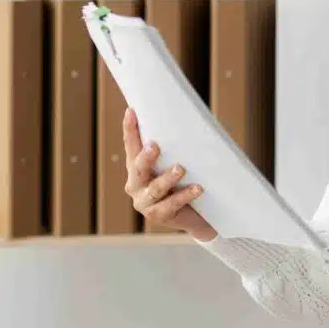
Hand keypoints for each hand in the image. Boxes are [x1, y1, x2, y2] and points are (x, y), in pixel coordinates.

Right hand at [123, 108, 217, 240]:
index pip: (131, 145)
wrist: (198, 215)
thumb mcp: (179, 160)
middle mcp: (135, 184)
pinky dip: (184, 195)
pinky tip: (197, 188)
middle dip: (145, 157)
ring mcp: (144, 202)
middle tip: (155, 146)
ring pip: (155, 189)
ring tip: (181, 169)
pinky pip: (170, 205)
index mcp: (137, 166)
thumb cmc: (187, 180)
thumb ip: (177, 146)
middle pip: (138, 168)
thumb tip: (190, 120)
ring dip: (167, 178)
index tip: (131, 111)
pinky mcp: (157, 216)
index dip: (130, 129)